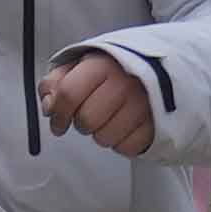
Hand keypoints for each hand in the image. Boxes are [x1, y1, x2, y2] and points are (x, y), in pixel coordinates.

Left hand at [41, 50, 156, 155]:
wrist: (162, 68)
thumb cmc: (118, 68)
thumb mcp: (85, 63)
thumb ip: (59, 79)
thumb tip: (48, 103)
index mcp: (102, 65)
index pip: (68, 94)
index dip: (58, 113)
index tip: (57, 123)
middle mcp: (124, 84)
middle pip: (86, 121)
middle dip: (81, 123)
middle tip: (89, 116)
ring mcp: (143, 106)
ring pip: (104, 138)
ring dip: (102, 134)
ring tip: (110, 119)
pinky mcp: (157, 125)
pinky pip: (126, 148)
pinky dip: (122, 142)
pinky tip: (125, 127)